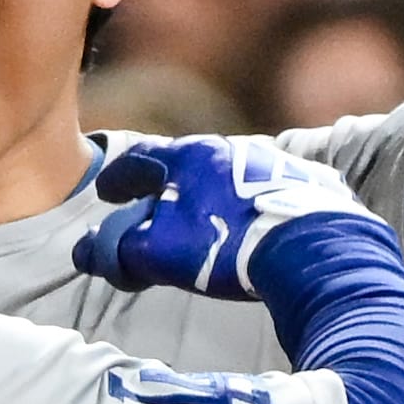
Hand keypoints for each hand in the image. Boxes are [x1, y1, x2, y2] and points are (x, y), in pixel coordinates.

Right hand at [74, 135, 376, 298]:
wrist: (314, 247)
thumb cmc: (228, 243)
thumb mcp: (159, 252)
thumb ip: (120, 250)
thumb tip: (89, 252)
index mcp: (192, 155)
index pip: (142, 158)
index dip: (118, 178)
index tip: (107, 193)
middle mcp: (233, 150)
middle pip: (186, 166)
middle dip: (165, 189)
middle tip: (151, 210)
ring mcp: (274, 167)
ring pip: (227, 179)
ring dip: (207, 199)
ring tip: (201, 225)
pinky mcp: (308, 189)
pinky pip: (264, 196)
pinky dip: (245, 211)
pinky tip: (248, 232)